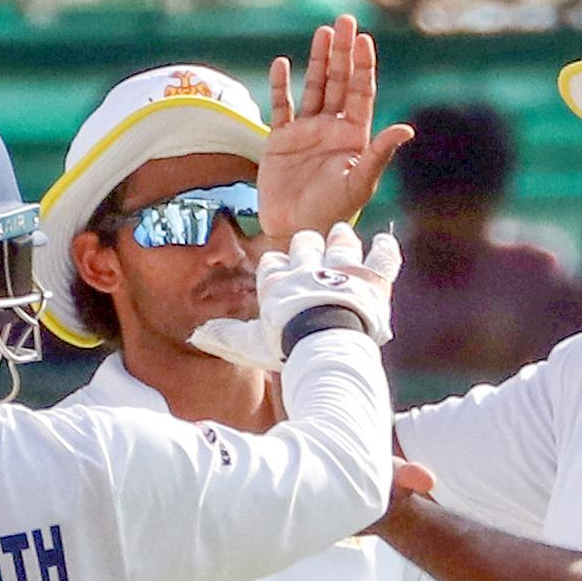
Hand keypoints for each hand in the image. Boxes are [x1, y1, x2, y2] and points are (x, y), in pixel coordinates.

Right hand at [192, 223, 402, 367]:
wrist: (326, 341)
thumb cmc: (285, 346)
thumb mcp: (251, 345)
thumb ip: (227, 337)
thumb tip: (197, 335)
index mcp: (278, 280)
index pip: (272, 263)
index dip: (275, 267)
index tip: (278, 270)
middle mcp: (310, 266)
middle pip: (305, 243)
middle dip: (307, 244)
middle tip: (310, 245)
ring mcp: (343, 267)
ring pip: (341, 241)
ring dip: (340, 238)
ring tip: (341, 234)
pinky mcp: (373, 275)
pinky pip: (383, 255)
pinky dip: (384, 248)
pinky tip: (384, 242)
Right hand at [256, 15, 412, 240]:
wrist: (296, 230)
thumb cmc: (333, 211)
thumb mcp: (360, 182)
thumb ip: (380, 154)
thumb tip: (407, 129)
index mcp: (354, 134)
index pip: (360, 92)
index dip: (362, 66)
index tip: (364, 40)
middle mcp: (331, 127)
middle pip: (338, 81)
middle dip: (342, 52)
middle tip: (344, 21)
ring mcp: (306, 131)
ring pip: (313, 87)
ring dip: (317, 60)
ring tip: (322, 32)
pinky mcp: (280, 140)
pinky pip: (281, 107)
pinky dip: (281, 86)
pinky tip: (282, 64)